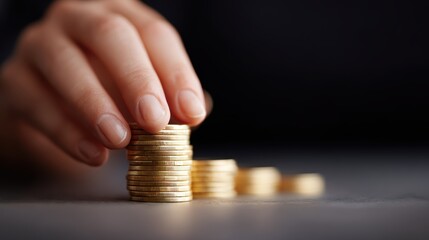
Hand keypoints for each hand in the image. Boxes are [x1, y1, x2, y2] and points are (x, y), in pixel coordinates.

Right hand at [0, 0, 208, 167]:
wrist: (56, 110)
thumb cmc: (109, 92)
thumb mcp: (142, 90)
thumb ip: (168, 98)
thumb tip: (195, 112)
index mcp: (120, 15)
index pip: (154, 33)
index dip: (176, 73)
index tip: (192, 113)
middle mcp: (78, 18)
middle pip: (110, 35)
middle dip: (137, 79)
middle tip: (156, 121)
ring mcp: (41, 44)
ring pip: (66, 62)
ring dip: (97, 104)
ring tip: (121, 140)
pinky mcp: (15, 79)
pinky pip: (36, 101)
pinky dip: (67, 132)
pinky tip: (93, 154)